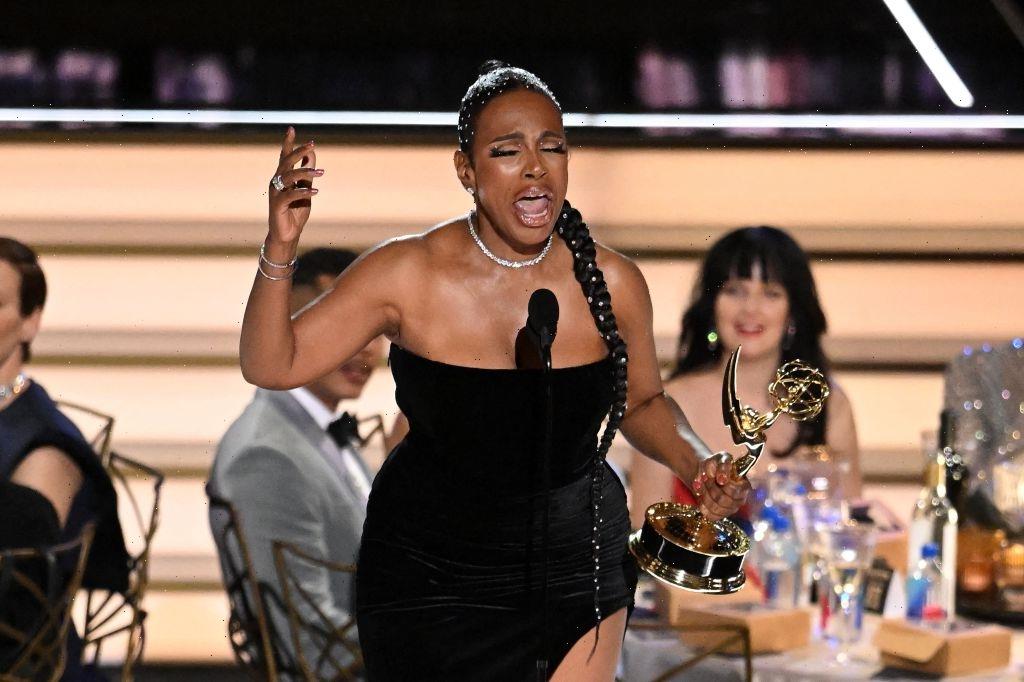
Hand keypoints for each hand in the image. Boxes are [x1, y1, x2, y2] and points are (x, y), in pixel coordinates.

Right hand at [268, 127, 322, 244]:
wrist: (288, 234)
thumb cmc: (295, 211)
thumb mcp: (305, 190)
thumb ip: (307, 174)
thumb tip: (311, 154)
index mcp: (282, 177)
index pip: (284, 157)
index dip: (287, 143)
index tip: (291, 129)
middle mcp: (276, 182)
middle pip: (286, 162)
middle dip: (298, 152)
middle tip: (311, 145)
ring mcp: (276, 193)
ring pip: (288, 176)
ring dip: (305, 172)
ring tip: (321, 173)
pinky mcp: (277, 205)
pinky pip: (290, 195)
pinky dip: (303, 192)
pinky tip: (316, 191)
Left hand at [691, 452, 751, 521]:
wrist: (707, 473)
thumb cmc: (716, 465)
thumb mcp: (720, 459)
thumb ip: (723, 466)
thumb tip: (722, 479)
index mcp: (744, 485)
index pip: (735, 491)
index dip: (721, 485)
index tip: (713, 476)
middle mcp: (740, 499)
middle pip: (724, 500)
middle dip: (710, 488)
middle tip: (704, 478)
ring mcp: (731, 509)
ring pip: (716, 508)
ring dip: (704, 495)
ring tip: (701, 485)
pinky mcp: (721, 514)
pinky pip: (711, 515)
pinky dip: (702, 505)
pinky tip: (700, 495)